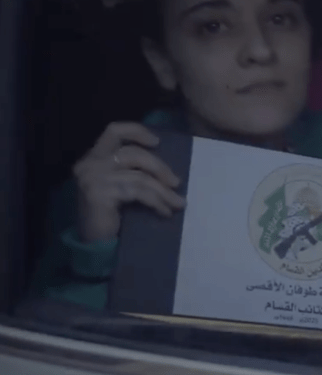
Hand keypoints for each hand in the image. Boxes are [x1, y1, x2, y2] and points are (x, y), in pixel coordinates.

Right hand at [73, 122, 184, 242]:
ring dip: (163, 191)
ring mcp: (93, 178)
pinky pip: (138, 193)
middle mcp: (90, 164)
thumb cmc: (110, 213)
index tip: (157, 142)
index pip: (114, 131)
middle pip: (133, 154)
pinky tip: (165, 212)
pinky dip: (156, 202)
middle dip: (160, 167)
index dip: (137, 131)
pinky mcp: (99, 194)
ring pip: (139, 177)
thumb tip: (165, 166)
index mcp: (93, 157)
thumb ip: (131, 169)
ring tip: (178, 203)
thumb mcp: (119, 184)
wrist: (93, 243)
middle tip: (177, 183)